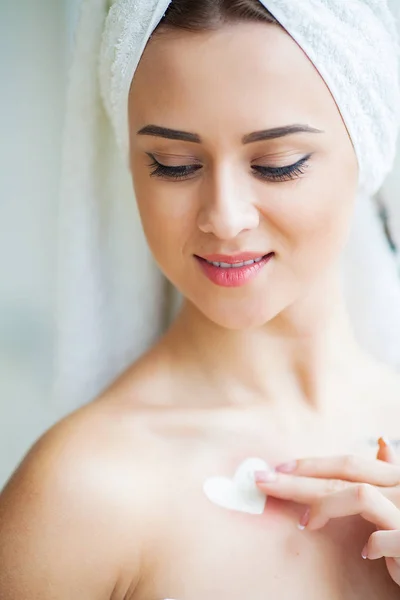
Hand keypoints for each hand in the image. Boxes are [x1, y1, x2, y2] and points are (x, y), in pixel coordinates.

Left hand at [255, 438, 399, 585]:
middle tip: (262, 480)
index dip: (311, 463)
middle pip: (342, 475)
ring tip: (303, 522)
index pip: (348, 463)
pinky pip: (388, 536)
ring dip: (325, 506)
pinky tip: (366, 553)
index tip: (277, 467)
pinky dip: (375, 544)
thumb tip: (381, 442)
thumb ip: (392, 472)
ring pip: (359, 495)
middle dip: (298, 478)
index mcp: (397, 478)